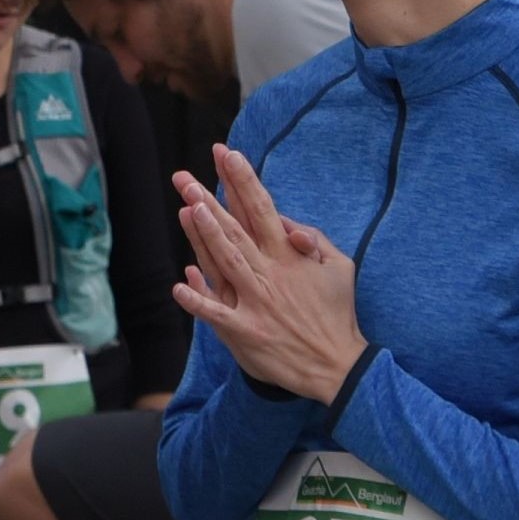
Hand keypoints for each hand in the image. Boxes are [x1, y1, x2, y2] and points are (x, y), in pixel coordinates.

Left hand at [171, 143, 369, 401]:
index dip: (243, 180)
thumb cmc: (336, 313)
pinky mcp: (245, 332)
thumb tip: (287, 223)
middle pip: (235, 230)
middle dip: (210, 201)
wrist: (336, 365)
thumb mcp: (339, 267)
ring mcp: (255, 303)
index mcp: (289, 257)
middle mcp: (269, 275)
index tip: (226, 155)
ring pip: (225, 263)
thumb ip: (314, 240)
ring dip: (205, 237)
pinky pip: (217, 314)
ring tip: (187, 209)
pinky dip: (198, 301)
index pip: (262, 209)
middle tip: (185, 177)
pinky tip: (179, 286)